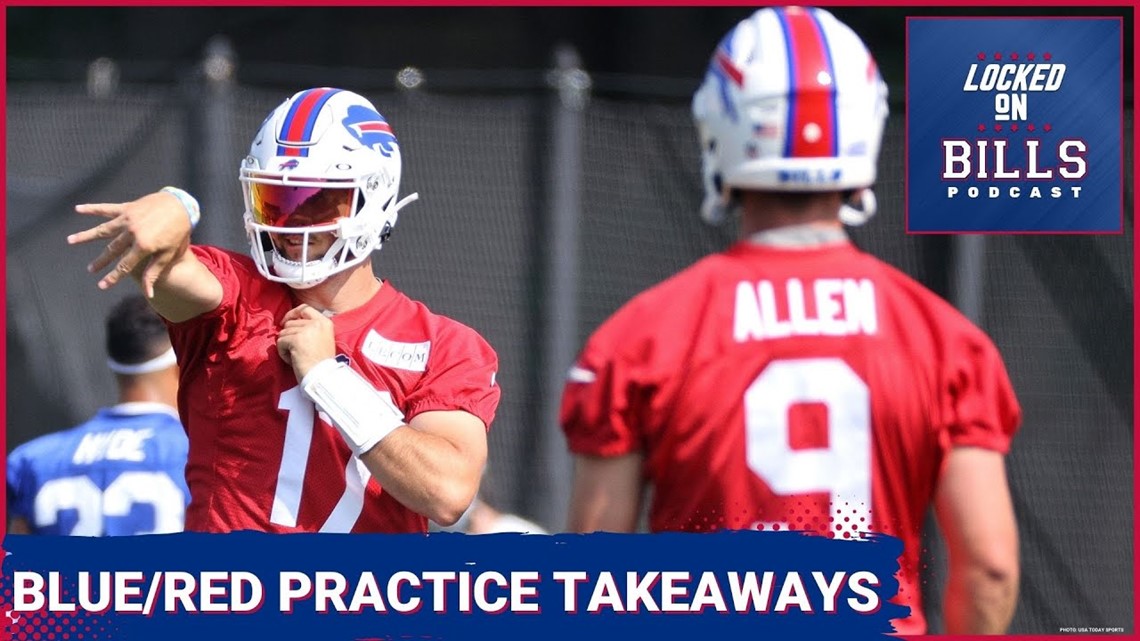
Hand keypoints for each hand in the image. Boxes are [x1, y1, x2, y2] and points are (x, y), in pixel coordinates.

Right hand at [67, 191, 193, 297]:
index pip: (124, 266)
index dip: (113, 277)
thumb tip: (149, 293)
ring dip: (86, 235)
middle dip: (101, 261)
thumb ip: (154, 272)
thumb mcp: (168, 254)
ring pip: (102, 230)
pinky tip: (78, 209)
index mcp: (143, 245)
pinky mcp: (127, 208)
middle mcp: (132, 232)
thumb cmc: (178, 232)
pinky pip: (106, 209)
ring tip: (70, 241)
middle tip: (90, 269)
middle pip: (111, 250)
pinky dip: (92, 209)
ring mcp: (127, 219)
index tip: (102, 286)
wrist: (181, 205)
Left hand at [277, 304, 336, 380]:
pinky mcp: (296, 339)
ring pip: (283, 333)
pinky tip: (293, 360)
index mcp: (325, 322)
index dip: (293, 313)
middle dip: (289, 336)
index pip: (305, 308)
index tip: (285, 322)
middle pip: (291, 322)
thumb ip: (311, 328)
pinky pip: (280, 342)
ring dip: (286, 346)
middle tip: (296, 350)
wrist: (321, 376)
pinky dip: (283, 353)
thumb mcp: (323, 339)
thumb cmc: (320, 363)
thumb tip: (288, 322)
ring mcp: (307, 330)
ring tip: (296, 357)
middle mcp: (317, 323)